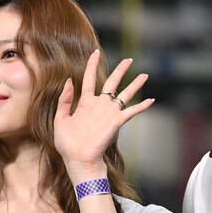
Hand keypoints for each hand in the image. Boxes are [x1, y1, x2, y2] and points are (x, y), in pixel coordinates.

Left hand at [54, 50, 152, 175]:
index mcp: (85, 103)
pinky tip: (151, 100)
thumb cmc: (68, 144)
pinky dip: (141, 106)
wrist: (78, 160)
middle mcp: (99, 106)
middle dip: (120, 70)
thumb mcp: (60, 119)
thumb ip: (64, 100)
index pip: (90, 79)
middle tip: (129, 60)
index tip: (96, 52)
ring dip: (135, 84)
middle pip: (112, 83)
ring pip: (125, 94)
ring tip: (144, 75)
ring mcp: (109, 113)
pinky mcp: (116, 122)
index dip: (92, 65)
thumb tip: (69, 80)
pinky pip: (131, 112)